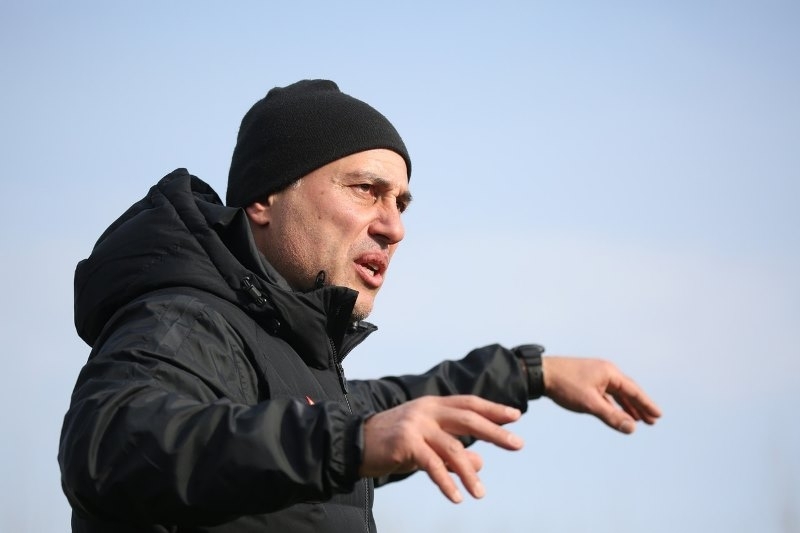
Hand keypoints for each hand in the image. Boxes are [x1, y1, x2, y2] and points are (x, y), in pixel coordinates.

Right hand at [359, 395, 522, 502]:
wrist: (353, 445)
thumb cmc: (392, 444)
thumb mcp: (425, 445)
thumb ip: (453, 452)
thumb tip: (481, 462)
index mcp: (432, 405)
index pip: (468, 404)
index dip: (493, 410)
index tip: (516, 416)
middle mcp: (426, 410)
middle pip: (468, 419)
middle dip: (495, 432)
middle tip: (518, 444)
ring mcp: (416, 425)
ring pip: (453, 449)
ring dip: (469, 473)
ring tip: (481, 494)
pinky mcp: (406, 443)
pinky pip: (433, 466)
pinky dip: (447, 483)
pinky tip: (458, 497)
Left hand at [542, 357, 661, 432]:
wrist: (540, 374)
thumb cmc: (565, 386)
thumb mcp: (590, 404)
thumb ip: (611, 416)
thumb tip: (632, 428)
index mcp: (609, 373)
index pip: (633, 391)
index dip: (646, 404)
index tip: (658, 415)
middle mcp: (605, 371)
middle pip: (628, 391)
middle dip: (640, 406)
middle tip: (653, 420)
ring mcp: (596, 374)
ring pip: (617, 393)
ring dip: (628, 406)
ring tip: (639, 419)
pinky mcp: (587, 379)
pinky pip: (606, 393)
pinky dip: (614, 403)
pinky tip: (617, 412)